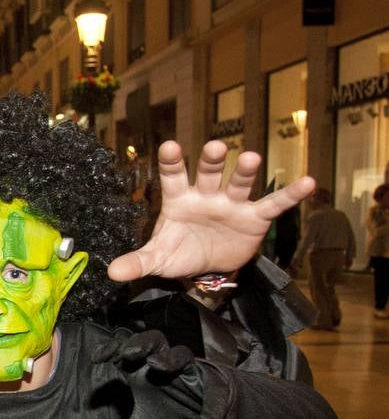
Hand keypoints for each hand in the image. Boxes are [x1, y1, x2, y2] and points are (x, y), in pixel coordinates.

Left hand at [92, 330, 223, 418]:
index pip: (124, 351)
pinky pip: (214, 387)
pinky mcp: (213, 382)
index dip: (111, 349)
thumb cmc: (166, 406)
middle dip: (140, 343)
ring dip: (169, 358)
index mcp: (141, 370)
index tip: (96, 358)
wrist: (201, 411)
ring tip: (155, 365)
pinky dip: (213, 402)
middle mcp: (163, 364)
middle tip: (128, 353)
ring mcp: (189, 371)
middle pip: (151, 341)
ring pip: (181, 353)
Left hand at [109, 141, 315, 280]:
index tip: (169, 146)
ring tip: (250, 158)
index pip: (173, 177)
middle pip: (209, 173)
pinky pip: (274, 205)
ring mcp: (232, 204)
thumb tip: (111, 272)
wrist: (208, 266)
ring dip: (244, 171)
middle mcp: (206, 195)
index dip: (171, 162)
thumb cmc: (180, 252)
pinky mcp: (255, 218)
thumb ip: (137, 262)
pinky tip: (307, 183)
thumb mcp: (157, 258)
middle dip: (212, 161)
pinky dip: (290, 195)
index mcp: (179, 200)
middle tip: (215, 147)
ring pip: (239, 183)